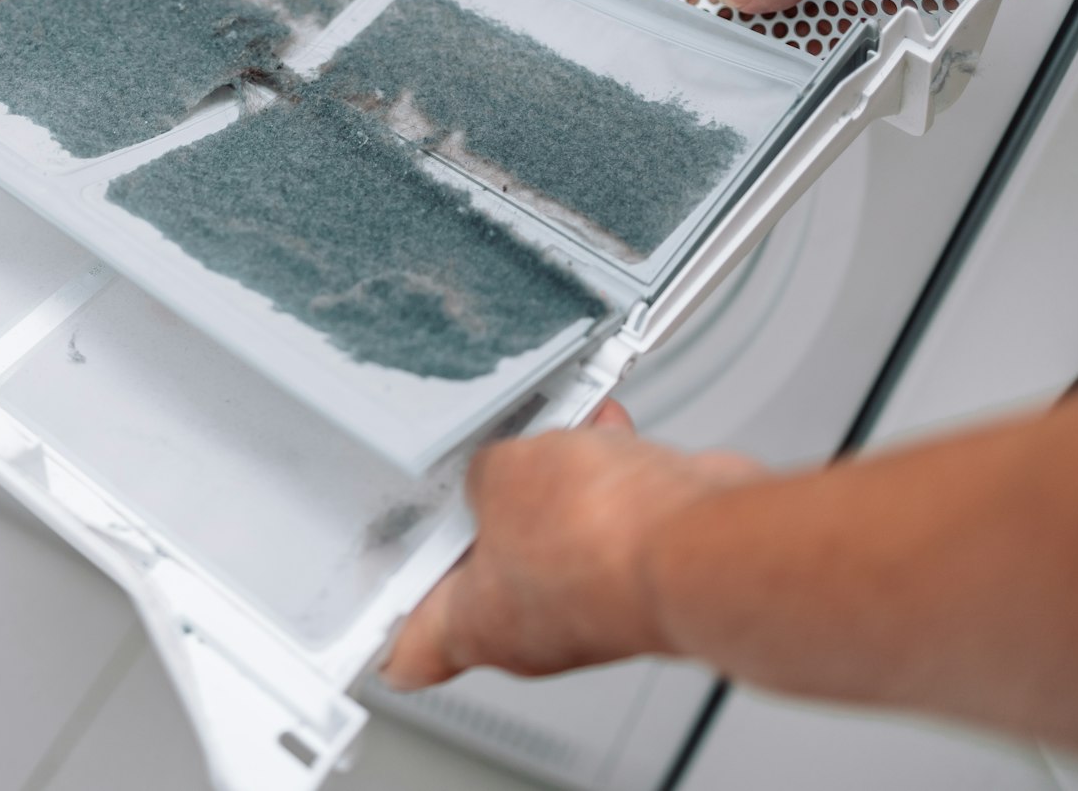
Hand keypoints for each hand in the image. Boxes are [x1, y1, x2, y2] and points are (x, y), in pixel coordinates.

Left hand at [380, 403, 764, 689]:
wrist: (707, 541)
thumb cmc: (601, 539)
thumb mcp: (499, 474)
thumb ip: (483, 470)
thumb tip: (497, 467)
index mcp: (477, 627)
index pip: (409, 649)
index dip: (384, 622)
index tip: (370, 593)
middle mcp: (536, 629)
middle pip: (484, 572)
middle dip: (481, 510)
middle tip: (471, 469)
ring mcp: (593, 602)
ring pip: (554, 533)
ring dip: (553, 479)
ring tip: (551, 429)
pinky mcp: (642, 570)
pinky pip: (609, 513)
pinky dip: (605, 471)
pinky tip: (604, 428)